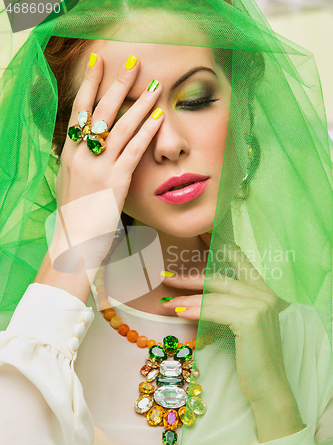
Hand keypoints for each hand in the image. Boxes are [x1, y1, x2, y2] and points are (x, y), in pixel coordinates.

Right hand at [53, 54, 162, 270]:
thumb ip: (79, 164)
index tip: (97, 64)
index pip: (80, 110)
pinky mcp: (114, 182)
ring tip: (154, 85)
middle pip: (100, 111)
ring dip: (139, 103)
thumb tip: (85, 149)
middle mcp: (81, 155)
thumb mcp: (70, 185)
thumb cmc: (75, 217)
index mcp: (70, 154)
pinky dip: (146, 132)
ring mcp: (97, 167)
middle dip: (116, 83)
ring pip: (120, 126)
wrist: (74, 244)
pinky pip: (133, 150)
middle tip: (131, 61)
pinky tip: (158, 117)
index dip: (90, 85)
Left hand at [161, 233, 292, 407]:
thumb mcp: (240, 325)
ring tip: (166, 303)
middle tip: (167, 278)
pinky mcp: (250, 319)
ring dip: (186, 299)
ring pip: (214, 295)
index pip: (240, 262)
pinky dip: (193, 310)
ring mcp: (260, 305)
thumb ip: (227, 306)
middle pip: (219, 278)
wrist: (268, 386)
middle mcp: (265, 294)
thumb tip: (193, 297)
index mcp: (264, 292)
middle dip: (191, 278)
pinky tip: (178, 312)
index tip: (202, 237)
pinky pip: (214, 310)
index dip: (220, 248)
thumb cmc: (251, 358)